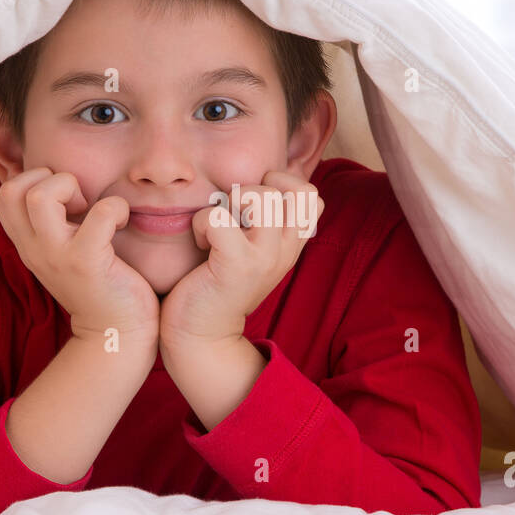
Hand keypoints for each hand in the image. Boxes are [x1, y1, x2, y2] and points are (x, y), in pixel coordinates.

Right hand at [0, 167, 159, 345]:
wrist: (115, 334)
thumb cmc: (97, 285)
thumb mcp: (62, 253)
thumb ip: (52, 225)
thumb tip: (57, 184)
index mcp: (27, 243)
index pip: (3, 195)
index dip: (33, 182)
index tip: (64, 201)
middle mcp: (35, 249)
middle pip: (11, 190)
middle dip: (49, 179)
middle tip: (77, 202)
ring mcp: (58, 256)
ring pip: (40, 197)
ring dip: (72, 187)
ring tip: (91, 209)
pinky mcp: (87, 263)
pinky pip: (100, 213)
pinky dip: (116, 208)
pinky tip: (122, 223)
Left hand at [160, 169, 323, 353]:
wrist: (201, 335)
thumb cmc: (219, 283)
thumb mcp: (254, 250)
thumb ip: (266, 220)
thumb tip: (263, 179)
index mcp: (292, 245)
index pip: (312, 194)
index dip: (283, 184)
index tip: (254, 205)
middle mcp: (286, 251)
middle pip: (294, 189)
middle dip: (255, 188)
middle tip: (234, 215)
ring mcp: (265, 259)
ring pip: (262, 197)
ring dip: (229, 202)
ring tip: (218, 227)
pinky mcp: (236, 266)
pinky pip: (219, 218)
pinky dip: (201, 223)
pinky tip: (202, 243)